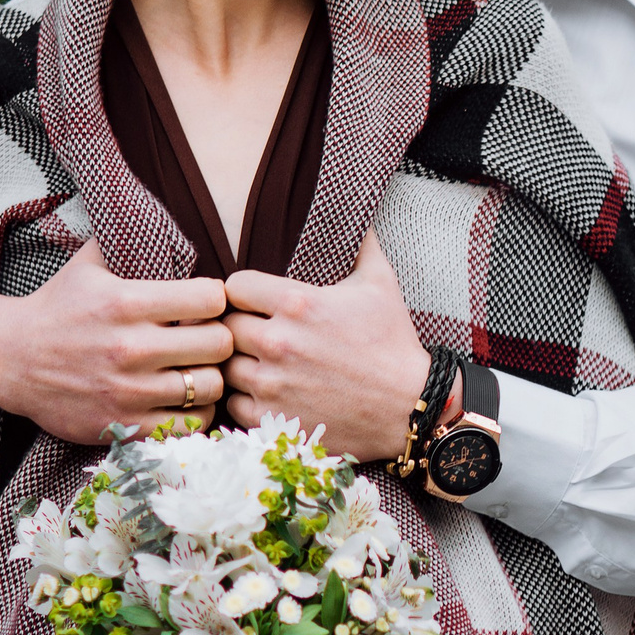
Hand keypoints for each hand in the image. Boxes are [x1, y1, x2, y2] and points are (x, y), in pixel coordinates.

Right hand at [0, 239, 232, 443]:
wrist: (8, 360)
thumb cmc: (57, 308)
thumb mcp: (88, 265)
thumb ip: (129, 241)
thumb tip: (168, 218)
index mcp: (125, 303)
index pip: (210, 298)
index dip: (216, 299)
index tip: (204, 304)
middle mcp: (129, 348)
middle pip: (219, 344)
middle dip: (220, 338)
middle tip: (207, 338)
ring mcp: (127, 391)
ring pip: (210, 386)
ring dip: (211, 377)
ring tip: (198, 368)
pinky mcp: (122, 425)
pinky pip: (188, 425)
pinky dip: (195, 412)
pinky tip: (184, 398)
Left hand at [223, 232, 430, 460]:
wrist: (410, 406)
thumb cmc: (394, 343)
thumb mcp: (381, 284)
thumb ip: (361, 245)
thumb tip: (357, 214)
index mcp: (298, 303)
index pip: (233, 287)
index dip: (242, 293)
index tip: (254, 302)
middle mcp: (278, 342)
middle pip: (224, 327)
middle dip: (237, 327)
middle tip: (255, 333)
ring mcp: (272, 384)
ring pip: (224, 366)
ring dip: (238, 363)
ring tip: (257, 363)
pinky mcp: (271, 420)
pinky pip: (231, 403)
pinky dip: (243, 398)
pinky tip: (264, 392)